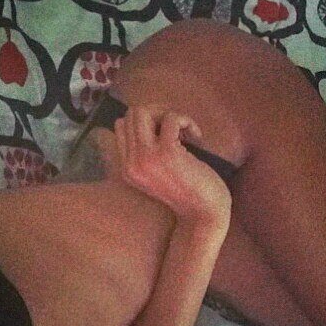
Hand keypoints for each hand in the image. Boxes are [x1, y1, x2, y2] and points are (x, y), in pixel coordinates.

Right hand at [114, 106, 231, 229]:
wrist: (204, 215)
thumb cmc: (187, 193)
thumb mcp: (157, 174)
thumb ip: (147, 154)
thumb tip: (151, 118)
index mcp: (126, 168)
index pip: (121, 126)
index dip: (146, 122)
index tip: (165, 133)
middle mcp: (131, 163)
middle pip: (131, 114)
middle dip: (156, 112)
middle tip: (176, 128)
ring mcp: (147, 157)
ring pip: (143, 111)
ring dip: (168, 114)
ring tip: (185, 132)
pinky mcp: (168, 152)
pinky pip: (171, 118)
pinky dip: (186, 120)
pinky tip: (197, 137)